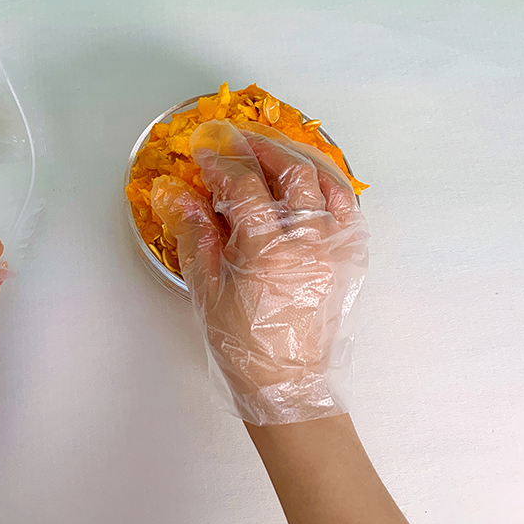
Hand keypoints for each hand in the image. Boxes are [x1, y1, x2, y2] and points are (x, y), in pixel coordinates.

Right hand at [151, 120, 368, 424]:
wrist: (284, 382)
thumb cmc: (240, 342)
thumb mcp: (205, 289)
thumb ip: (194, 234)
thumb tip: (175, 192)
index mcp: (267, 254)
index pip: (245, 188)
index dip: (222, 162)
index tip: (204, 151)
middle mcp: (308, 245)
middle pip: (293, 175)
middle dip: (263, 149)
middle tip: (238, 141)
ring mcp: (334, 251)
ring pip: (326, 185)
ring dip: (298, 161)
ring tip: (273, 153)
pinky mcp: (348, 260)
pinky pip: (348, 208)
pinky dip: (329, 186)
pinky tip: (310, 181)